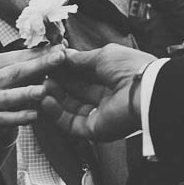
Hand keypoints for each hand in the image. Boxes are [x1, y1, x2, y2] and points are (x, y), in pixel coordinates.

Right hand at [0, 44, 60, 148]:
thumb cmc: (9, 93)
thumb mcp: (19, 76)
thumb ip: (35, 63)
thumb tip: (62, 46)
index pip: (21, 56)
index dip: (43, 52)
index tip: (63, 47)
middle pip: (16, 72)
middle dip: (40, 65)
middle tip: (61, 58)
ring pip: (8, 96)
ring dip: (26, 93)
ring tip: (43, 91)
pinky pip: (3, 118)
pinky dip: (19, 117)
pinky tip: (34, 116)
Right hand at [41, 43, 155, 140]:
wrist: (142, 91)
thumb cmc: (129, 68)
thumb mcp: (103, 55)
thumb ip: (82, 58)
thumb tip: (66, 55)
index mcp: (113, 78)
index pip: (84, 76)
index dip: (67, 70)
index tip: (50, 64)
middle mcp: (107, 97)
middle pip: (76, 92)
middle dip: (58, 83)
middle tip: (42, 74)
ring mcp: (100, 115)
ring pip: (70, 108)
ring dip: (54, 97)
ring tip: (41, 86)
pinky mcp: (94, 129)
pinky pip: (70, 123)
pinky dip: (56, 113)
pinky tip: (45, 100)